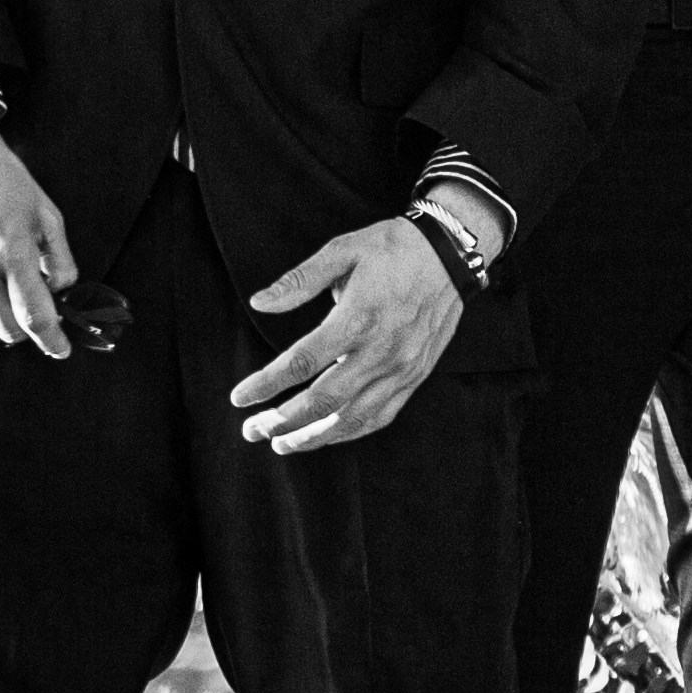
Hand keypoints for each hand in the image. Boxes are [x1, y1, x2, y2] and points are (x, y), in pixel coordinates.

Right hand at [0, 101, 77, 353]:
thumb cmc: (5, 182)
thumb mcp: (47, 214)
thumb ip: (60, 261)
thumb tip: (61, 295)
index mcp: (9, 249)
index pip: (33, 315)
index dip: (52, 339)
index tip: (61, 349)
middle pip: (7, 329)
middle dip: (29, 327)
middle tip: (37, 306)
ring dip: (2, 319)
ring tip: (10, 289)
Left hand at [234, 218, 467, 454]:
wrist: (452, 254)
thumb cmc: (394, 249)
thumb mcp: (342, 251)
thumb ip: (299, 280)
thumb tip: (259, 303)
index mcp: (357, 320)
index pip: (301, 364)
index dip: (265, 385)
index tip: (239, 398)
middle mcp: (380, 351)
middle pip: (323, 401)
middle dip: (282, 422)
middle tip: (253, 431)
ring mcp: (401, 368)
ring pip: (352, 417)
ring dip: (314, 436)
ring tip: (284, 444)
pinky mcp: (416, 374)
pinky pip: (382, 414)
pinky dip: (351, 430)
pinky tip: (329, 433)